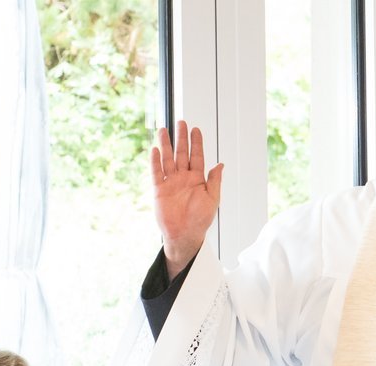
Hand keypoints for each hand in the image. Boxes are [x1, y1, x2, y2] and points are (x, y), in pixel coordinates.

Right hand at [152, 120, 223, 274]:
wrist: (185, 234)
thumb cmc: (200, 219)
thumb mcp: (212, 198)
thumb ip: (214, 180)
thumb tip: (220, 164)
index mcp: (197, 179)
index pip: (197, 156)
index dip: (197, 143)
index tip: (196, 129)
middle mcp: (183, 178)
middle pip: (182, 154)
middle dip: (181, 138)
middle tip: (181, 122)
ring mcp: (171, 182)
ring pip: (168, 159)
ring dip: (166, 145)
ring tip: (164, 130)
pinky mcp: (159, 189)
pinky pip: (156, 172)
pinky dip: (155, 161)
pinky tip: (155, 150)